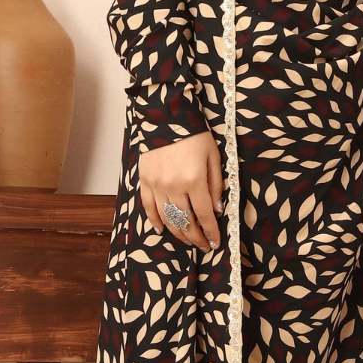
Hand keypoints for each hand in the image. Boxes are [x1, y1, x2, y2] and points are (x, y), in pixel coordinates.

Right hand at [139, 130, 222, 250]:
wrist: (167, 117)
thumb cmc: (195, 135)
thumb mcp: (213, 157)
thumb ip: (215, 185)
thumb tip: (216, 210)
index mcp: (194, 180)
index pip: (204, 215)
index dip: (211, 232)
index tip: (215, 242)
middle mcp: (174, 186)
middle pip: (185, 221)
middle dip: (196, 237)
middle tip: (203, 246)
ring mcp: (157, 185)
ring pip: (167, 218)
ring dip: (178, 233)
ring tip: (188, 240)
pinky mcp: (145, 180)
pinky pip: (148, 207)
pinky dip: (155, 221)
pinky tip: (162, 231)